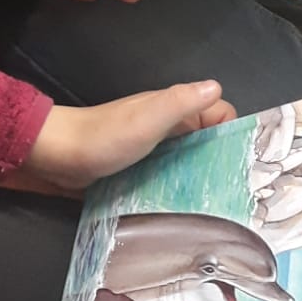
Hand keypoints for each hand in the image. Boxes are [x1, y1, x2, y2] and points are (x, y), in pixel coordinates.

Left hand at [17, 81, 235, 191]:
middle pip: (208, 142)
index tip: (246, 161)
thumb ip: (180, 102)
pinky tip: (184, 212)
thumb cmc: (104, 136)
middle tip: (236, 194)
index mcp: (173, 110)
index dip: (234, 131)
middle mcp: (167, 129)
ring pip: (189, 163)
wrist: (56, 158)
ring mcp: (152, 152)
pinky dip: (178, 192)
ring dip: (200, 180)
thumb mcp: (148, 118)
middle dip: (221, 162)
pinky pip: (168, 181)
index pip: (219, 114)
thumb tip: (216, 87)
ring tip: (217, 209)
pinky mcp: (139, 173)